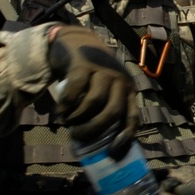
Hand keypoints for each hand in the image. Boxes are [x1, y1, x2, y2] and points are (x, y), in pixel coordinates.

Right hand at [47, 25, 137, 157]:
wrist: (78, 41)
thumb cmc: (93, 75)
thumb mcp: (106, 89)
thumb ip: (106, 108)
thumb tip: (99, 143)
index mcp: (129, 90)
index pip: (132, 117)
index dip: (124, 137)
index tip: (111, 152)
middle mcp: (120, 80)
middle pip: (112, 111)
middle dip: (95, 129)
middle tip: (78, 137)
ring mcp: (102, 71)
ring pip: (94, 102)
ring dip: (79, 118)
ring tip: (68, 122)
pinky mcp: (84, 64)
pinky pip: (76, 90)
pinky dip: (67, 104)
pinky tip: (61, 110)